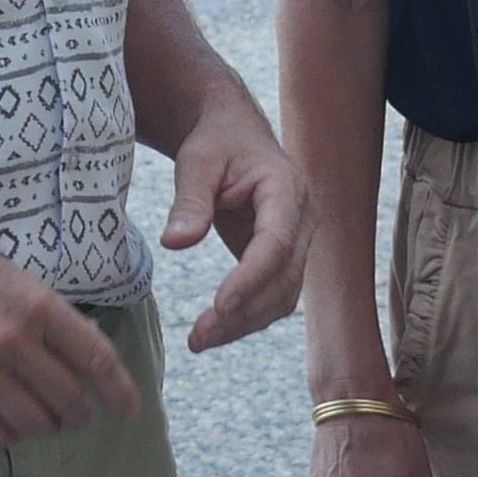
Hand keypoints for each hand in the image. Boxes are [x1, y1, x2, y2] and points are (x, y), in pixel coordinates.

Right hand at [0, 218, 142, 451]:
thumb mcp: (9, 275)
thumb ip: (43, 315)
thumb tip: (76, 354)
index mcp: (36, 304)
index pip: (97, 358)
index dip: (120, 391)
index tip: (129, 410)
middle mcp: (12, 339)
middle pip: (69, 400)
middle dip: (79, 416)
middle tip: (76, 418)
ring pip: (33, 424)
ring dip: (42, 429)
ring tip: (38, 423)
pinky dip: (3, 438)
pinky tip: (1, 426)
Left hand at [158, 106, 308, 351]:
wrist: (234, 135)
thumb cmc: (217, 142)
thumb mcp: (197, 161)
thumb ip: (189, 200)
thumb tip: (175, 243)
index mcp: (287, 189)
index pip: (277, 243)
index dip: (251, 278)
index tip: (219, 305)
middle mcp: (302, 220)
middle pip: (285, 279)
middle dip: (244, 313)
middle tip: (199, 337)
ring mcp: (298, 242)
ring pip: (283, 296)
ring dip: (245, 324)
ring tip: (199, 341)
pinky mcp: (283, 258)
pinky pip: (273, 296)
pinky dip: (246, 317)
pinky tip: (214, 331)